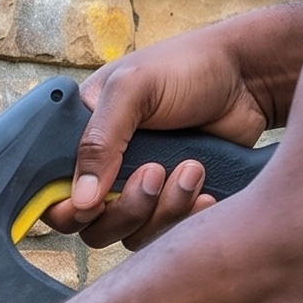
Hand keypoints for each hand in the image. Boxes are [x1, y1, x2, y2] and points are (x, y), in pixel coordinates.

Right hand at [41, 2, 302, 247]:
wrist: (251, 76)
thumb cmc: (189, 67)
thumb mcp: (133, 89)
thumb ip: (99, 141)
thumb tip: (80, 201)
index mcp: (80, 141)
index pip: (51, 195)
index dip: (67, 209)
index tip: (93, 202)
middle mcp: (102, 171)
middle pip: (89, 227)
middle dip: (125, 210)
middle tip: (154, 174)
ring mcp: (136, 190)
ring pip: (127, 235)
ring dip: (162, 209)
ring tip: (192, 169)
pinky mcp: (169, 203)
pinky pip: (162, 235)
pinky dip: (184, 217)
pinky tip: (205, 191)